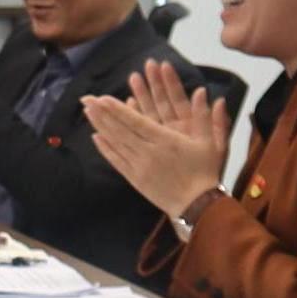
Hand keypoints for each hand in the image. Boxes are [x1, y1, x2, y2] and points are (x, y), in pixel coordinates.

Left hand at [83, 61, 232, 219]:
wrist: (197, 206)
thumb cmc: (206, 173)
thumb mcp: (211, 143)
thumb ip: (205, 117)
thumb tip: (204, 91)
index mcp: (165, 140)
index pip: (136, 121)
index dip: (118, 109)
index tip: (102, 98)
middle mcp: (148, 152)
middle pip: (120, 130)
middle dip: (102, 113)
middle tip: (86, 99)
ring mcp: (139, 166)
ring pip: (115, 143)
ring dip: (100, 126)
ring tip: (87, 112)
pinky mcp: (135, 178)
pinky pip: (116, 161)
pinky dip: (105, 148)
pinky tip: (95, 137)